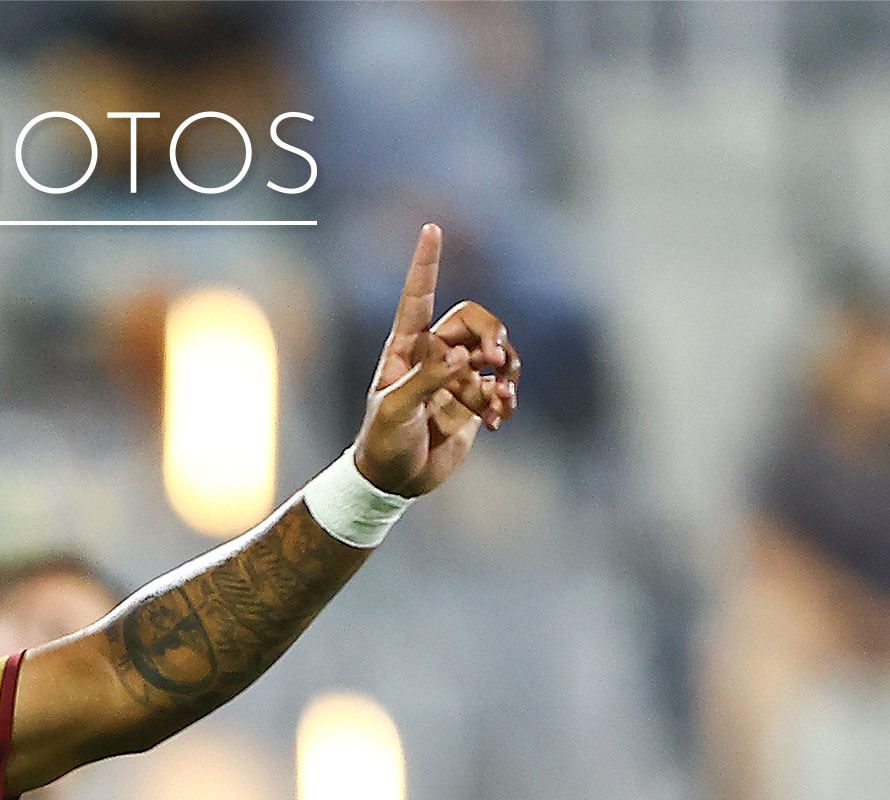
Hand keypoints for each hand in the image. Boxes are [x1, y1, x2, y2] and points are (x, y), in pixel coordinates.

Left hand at [352, 224, 520, 497]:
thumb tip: (461, 357)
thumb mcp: (394, 410)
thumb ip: (427, 381)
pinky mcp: (474, 400)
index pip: (418, 297)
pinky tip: (499, 421)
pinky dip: (507, 399)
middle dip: (492, 335)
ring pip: (496, 352)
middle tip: (495, 362)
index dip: (426, 264)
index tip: (431, 228)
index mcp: (406, 349)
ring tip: (500, 399)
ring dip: (506, 371)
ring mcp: (457, 377)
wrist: (394, 480)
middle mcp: (434, 355)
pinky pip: (503, 385)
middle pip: (475, 321)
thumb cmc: (382, 442)